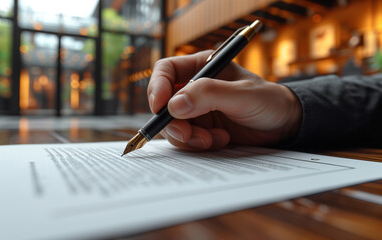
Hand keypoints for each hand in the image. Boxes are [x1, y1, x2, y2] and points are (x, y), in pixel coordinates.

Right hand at [147, 50, 301, 150]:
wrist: (283, 126)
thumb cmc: (268, 101)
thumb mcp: (243, 94)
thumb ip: (210, 95)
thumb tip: (174, 105)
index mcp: (202, 67)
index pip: (166, 70)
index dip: (157, 86)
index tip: (160, 106)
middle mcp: (194, 88)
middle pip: (164, 103)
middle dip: (172, 122)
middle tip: (188, 135)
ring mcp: (195, 111)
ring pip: (172, 125)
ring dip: (189, 136)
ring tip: (214, 138)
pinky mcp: (200, 130)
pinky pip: (185, 140)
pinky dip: (198, 144)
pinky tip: (221, 140)